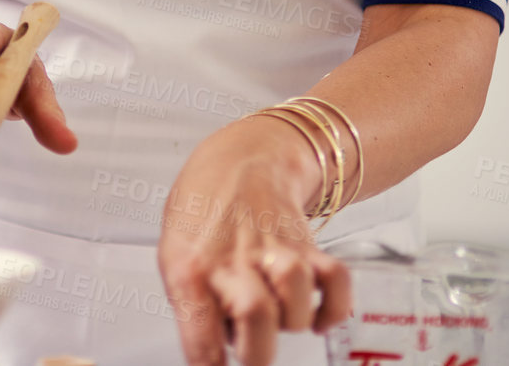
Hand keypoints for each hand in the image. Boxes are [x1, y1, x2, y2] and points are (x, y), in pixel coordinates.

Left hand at [158, 116, 352, 365]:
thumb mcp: (173, 253)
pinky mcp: (308, 248)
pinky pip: (336, 286)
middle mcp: (233, 261)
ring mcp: (274, 253)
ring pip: (296, 304)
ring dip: (289, 322)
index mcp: (190, 269)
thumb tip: (214, 352)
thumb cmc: (201, 211)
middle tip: (252, 351)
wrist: (239, 161)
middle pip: (256, 318)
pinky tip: (316, 316)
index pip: (200, 335)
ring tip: (275, 313)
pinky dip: (333, 310)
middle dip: (257, 352)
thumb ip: (192, 303)